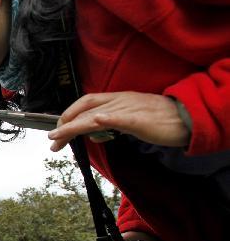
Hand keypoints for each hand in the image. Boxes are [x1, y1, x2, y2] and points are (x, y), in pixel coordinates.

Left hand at [49, 92, 190, 151]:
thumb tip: (94, 133)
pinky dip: (105, 119)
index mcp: (117, 99)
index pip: (86, 102)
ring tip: (58, 138)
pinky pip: (120, 117)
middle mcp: (119, 100)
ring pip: (95, 114)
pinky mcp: (140, 119)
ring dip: (74, 126)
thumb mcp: (130, 120)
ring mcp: (129, 108)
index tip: (57, 131)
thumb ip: (112, 124)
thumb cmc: (160, 120)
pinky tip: (93, 122)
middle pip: (85, 109)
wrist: (188, 117)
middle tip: (53, 141)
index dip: (69, 114)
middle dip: (65, 124)